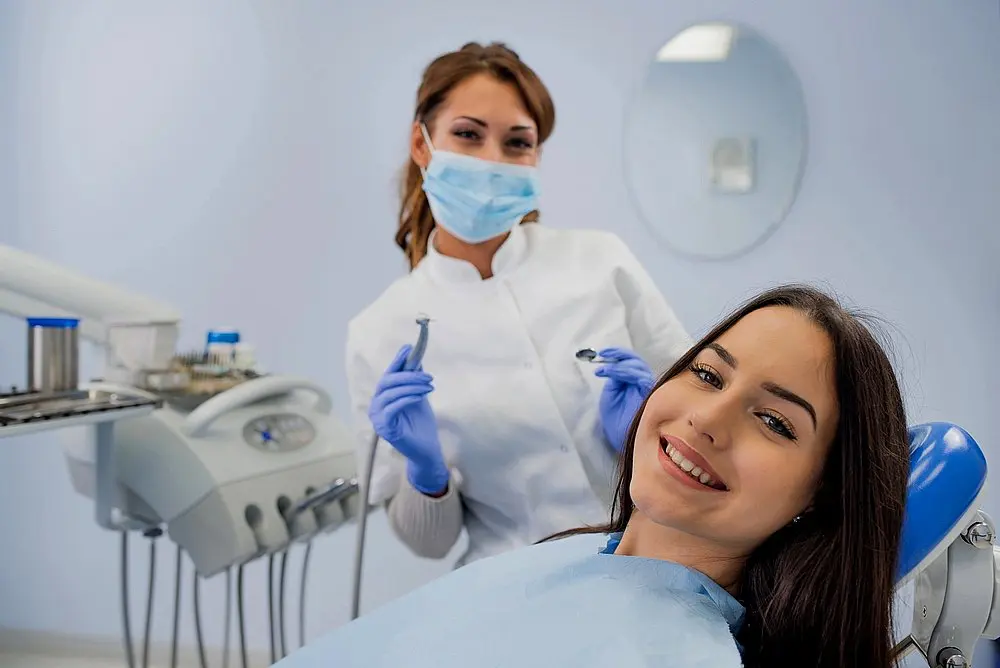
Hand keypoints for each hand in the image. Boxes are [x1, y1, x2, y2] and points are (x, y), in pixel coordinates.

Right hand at [368, 344, 448, 494]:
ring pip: (389, 394)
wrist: (426, 448)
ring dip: (411, 386)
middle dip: (408, 375)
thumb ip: (414, 379)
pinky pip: (391, 409)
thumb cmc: (421, 424)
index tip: (409, 349)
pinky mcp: (383, 428)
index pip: (388, 375)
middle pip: (387, 382)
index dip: (397, 361)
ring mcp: (377, 417)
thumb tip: (415, 357)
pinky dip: (406, 399)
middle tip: (428, 375)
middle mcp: (376, 405)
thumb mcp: (419, 396)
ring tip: (429, 385)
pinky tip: (420, 396)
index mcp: (383, 396)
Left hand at [596, 347, 654, 452]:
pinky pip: (640, 377)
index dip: (619, 354)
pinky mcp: (651, 395)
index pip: (632, 363)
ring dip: (618, 364)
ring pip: (638, 367)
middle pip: (637, 362)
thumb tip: (614, 364)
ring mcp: (649, 389)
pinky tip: (610, 373)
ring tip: (602, 370)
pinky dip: (623, 371)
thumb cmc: (616, 422)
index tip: (602, 353)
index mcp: (636, 383)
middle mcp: (645, 384)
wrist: (620, 441)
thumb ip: (615, 379)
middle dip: (619, 355)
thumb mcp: (611, 396)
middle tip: (602, 356)